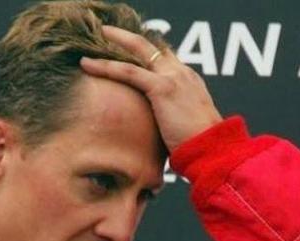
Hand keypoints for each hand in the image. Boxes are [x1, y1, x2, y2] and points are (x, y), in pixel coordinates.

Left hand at [80, 25, 222, 151]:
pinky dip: (105, 66)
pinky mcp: (162, 88)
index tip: (126, 50)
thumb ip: (169, 119)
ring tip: (92, 43)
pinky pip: (128, 72)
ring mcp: (173, 78)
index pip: (165, 57)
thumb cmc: (198, 146)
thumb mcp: (184, 126)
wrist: (212, 150)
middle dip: (128, 38)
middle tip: (107, 32)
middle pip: (152, 46)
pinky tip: (88, 64)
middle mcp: (182, 73)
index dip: (145, 52)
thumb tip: (155, 130)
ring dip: (113, 43)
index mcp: (189, 81)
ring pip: (138, 51)